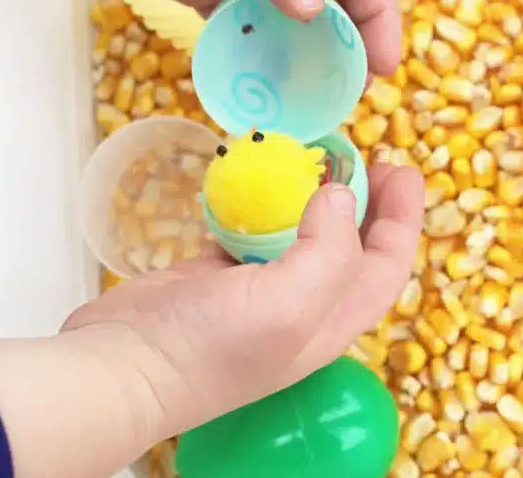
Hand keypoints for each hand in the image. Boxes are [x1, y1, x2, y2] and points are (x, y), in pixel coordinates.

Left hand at [37, 0, 402, 75]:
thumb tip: (315, 12)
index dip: (382, 18)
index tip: (383, 69)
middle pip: (333, 0)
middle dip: (347, 47)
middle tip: (343, 94)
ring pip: (288, 20)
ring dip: (301, 57)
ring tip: (302, 99)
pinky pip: (242, 26)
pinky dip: (253, 53)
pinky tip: (252, 81)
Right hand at [60, 165, 423, 440]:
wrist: (120, 369)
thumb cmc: (210, 347)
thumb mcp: (289, 304)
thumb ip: (328, 250)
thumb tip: (339, 196)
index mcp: (331, 319)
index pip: (387, 267)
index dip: (403, 219)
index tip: (401, 167)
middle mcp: (303, 306)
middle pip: (350, 247)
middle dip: (365, 201)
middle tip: (358, 153)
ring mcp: (257, 290)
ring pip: (301, 234)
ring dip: (312, 195)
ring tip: (311, 156)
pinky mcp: (215, 274)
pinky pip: (252, 230)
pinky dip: (260, 202)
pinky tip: (255, 177)